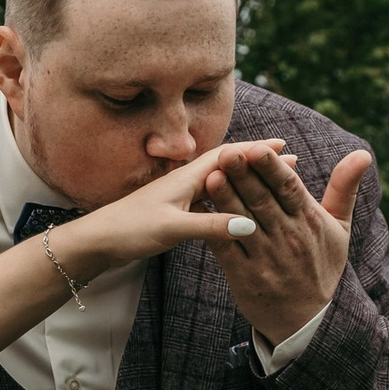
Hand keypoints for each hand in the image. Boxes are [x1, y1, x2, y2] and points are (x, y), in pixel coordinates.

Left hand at [57, 139, 287, 275]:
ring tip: (274, 182)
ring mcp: (181, 195)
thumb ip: (210, 225)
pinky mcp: (176, 210)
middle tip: (291, 160)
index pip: (230, 157)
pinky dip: (232, 199)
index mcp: (187, 177)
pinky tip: (242, 207)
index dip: (258, 152)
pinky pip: (213, 199)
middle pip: (230, 166)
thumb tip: (249, 224)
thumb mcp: (172, 228)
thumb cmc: (130, 229)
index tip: (285, 147)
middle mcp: (186, 181)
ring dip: (248, 180)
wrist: (97, 241)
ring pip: (223, 183)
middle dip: (259, 162)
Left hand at [199, 146, 371, 344]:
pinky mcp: (245, 277)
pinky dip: (213, 229)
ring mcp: (265, 258)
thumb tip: (364, 153)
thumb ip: (344, 188)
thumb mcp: (340, 227)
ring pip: (243, 222)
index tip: (258, 147)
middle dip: (245, 176)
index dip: (272, 168)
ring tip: (211, 174)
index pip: (289, 188)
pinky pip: (226, 249)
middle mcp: (288, 238)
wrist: (307, 320)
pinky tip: (199, 210)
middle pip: (263, 201)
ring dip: (226, 199)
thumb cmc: (323, 266)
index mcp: (308, 221)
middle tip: (228, 152)